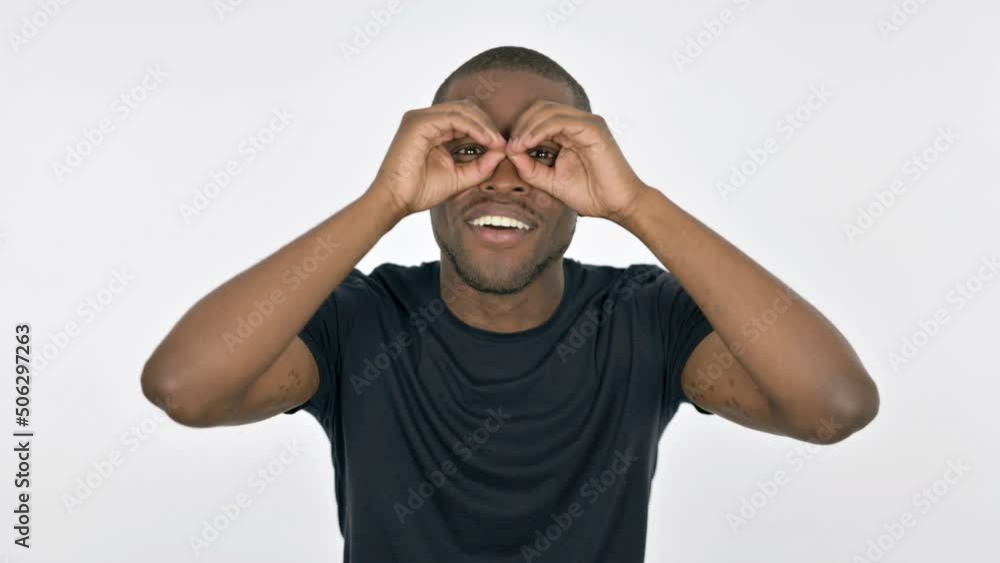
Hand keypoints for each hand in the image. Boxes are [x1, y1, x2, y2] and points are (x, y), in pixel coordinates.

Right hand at [370, 99, 506, 215]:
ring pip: (462, 110)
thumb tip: (503, 152)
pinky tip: (486, 141)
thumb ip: (481, 166)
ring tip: (497, 143)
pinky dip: (473, 127)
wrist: (396, 200)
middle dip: (488, 124)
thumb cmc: (421, 191)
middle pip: (467, 109)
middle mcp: (426, 120)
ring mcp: (420, 118)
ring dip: (484, 126)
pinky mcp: (418, 123)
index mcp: (434, 129)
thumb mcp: (460, 177)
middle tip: (503, 143)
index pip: (466, 118)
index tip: (503, 147)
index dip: (487, 129)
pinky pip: (454, 118)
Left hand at [505, 101, 649, 221]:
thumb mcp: (550, 181)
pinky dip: (539, 130)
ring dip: (526, 127)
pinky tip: (528, 143)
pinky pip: (559, 120)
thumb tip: (509, 152)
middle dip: (519, 125)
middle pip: (539, 108)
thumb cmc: (589, 194)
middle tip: (509, 146)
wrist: (617, 205)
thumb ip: (529, 167)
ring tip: (516, 146)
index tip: (505, 150)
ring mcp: (587, 123)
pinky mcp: (593, 128)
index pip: (537, 117)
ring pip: (547, 111)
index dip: (518, 129)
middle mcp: (578, 122)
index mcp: (569, 132)